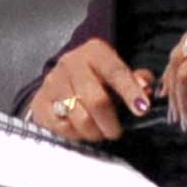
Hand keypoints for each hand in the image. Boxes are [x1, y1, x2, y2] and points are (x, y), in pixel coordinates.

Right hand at [27, 40, 151, 142]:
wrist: (62, 79)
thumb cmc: (98, 78)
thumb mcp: (119, 71)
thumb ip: (137, 79)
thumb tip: (146, 89)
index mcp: (95, 51)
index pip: (115, 72)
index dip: (130, 92)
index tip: (142, 110)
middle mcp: (70, 63)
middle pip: (96, 100)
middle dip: (110, 123)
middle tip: (116, 132)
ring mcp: (52, 82)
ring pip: (79, 117)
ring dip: (94, 132)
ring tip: (99, 132)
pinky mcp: (40, 102)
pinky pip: (61, 127)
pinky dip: (75, 135)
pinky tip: (81, 130)